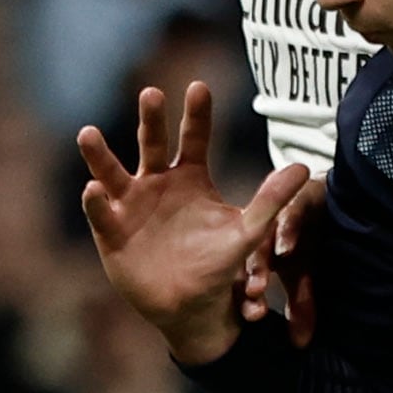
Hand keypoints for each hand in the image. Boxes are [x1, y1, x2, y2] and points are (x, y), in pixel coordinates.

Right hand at [78, 81, 312, 365]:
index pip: (194, 137)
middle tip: (152, 94)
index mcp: (189, 176)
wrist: (190, 306)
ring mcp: (130, 205)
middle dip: (151, 120)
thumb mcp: (247, 231)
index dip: (196, 114)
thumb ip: (271, 200)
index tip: (199, 87)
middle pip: (152, 143)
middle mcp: (157, 182)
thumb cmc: (217, 264)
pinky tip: (93, 190)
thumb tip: (304, 167)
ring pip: (111, 172)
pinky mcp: (112, 231)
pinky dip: (96, 203)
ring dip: (99, 154)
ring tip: (88, 133)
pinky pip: (101, 213)